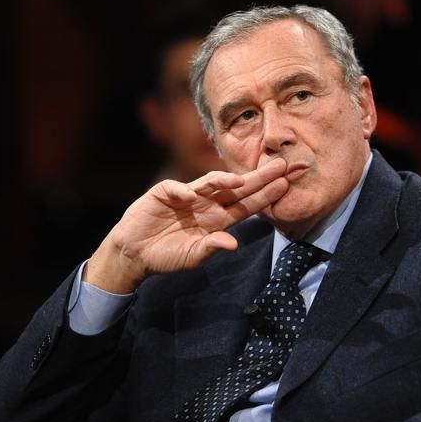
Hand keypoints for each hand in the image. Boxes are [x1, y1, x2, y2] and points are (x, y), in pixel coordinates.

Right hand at [85, 158, 288, 292]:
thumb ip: (211, 247)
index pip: (247, 205)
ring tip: (238, 180)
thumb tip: (233, 244)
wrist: (135, 253)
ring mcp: (187, 196)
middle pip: (236, 189)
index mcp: (218, 220)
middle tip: (281, 165)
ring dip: (223, 180)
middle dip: (257, 177)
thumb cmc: (167, 255)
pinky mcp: (165, 193)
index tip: (285, 185)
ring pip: (209, 183)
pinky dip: (181, 191)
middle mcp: (207, 204)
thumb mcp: (192, 256)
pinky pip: (176, 188)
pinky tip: (189, 195)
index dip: (265, 195)